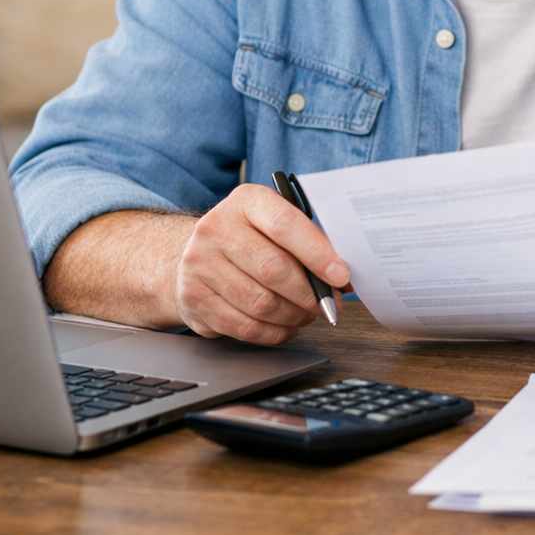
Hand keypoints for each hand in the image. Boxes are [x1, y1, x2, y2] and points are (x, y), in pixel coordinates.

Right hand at [174, 183, 350, 344]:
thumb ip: (309, 244)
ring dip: (294, 316)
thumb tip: (342, 279)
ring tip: (307, 314)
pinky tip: (285, 326)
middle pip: (273, 269)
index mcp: (245, 201)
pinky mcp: (193, 298)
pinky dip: (273, 333)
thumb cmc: (252, 237)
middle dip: (310, 294)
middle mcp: (216, 229)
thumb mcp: (277, 224)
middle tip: (330, 304)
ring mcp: (199, 264)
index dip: (317, 254)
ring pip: (260, 304)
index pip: (284, 225)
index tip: (340, 275)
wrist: (199, 251)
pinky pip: (243, 327)